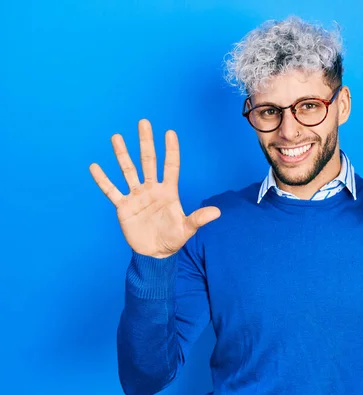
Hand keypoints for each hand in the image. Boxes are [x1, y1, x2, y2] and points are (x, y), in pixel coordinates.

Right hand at [89, 119, 220, 257]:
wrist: (154, 253)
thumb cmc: (173, 239)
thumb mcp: (186, 229)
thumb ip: (199, 219)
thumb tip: (217, 213)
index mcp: (168, 191)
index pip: (170, 166)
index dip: (171, 150)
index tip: (170, 132)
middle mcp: (151, 189)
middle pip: (148, 161)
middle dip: (146, 142)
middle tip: (143, 122)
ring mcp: (136, 196)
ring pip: (128, 171)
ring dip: (122, 154)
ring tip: (116, 137)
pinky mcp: (123, 206)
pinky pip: (111, 191)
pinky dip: (103, 180)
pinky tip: (94, 166)